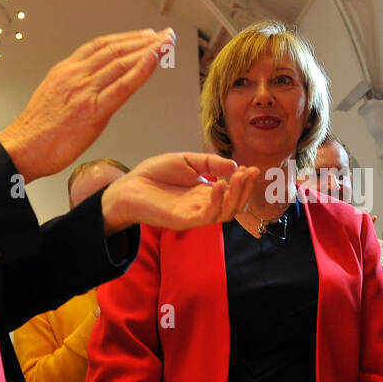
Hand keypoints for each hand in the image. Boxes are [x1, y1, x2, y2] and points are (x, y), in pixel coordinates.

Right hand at [0, 28, 173, 182]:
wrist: (23, 148)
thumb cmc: (38, 131)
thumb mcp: (54, 97)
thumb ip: (76, 87)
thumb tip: (96, 86)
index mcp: (65, 71)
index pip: (101, 45)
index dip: (126, 38)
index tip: (144, 35)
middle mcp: (76, 75)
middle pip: (115, 49)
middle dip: (144, 40)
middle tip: (165, 35)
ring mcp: (85, 91)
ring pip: (122, 62)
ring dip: (149, 50)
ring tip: (167, 43)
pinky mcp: (94, 110)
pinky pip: (123, 85)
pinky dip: (141, 70)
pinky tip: (155, 60)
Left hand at [101, 153, 257, 234]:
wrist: (129, 185)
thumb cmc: (154, 174)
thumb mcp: (186, 160)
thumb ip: (209, 163)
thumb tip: (233, 166)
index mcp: (205, 192)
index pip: (232, 192)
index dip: (244, 182)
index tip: (253, 168)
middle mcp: (203, 205)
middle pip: (234, 205)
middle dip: (245, 189)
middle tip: (250, 172)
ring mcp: (194, 215)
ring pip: (225, 213)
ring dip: (236, 196)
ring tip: (238, 177)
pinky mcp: (184, 221)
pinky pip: (207, 216)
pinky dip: (217, 201)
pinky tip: (220, 185)